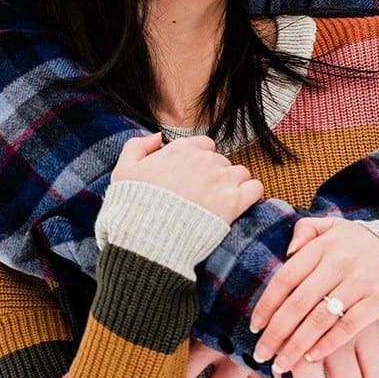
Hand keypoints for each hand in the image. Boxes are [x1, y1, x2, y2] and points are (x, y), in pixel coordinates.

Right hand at [111, 131, 263, 224]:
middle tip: (204, 195)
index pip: (204, 145)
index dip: (201, 161)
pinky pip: (255, 188)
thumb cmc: (133, 208)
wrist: (147, 240)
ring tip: (221, 202)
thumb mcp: (123, 171)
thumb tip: (157, 137)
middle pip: (221, 161)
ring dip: (234, 184)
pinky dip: (251, 195)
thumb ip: (137, 147)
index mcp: (180, 150)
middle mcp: (204, 161)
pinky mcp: (234, 202)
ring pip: (240, 173)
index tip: (194, 177)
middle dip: (215, 175)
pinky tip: (241, 204)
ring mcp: (221, 180)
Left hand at [249, 216, 378, 374]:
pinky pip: (349, 326)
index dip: (267, 305)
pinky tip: (312, 359)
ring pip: (320, 318)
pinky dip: (328, 344)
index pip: (286, 277)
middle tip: (261, 355)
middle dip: (276, 333)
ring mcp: (362, 281)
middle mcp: (340, 261)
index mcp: (324, 244)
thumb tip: (288, 251)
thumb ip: (306, 230)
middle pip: (298, 302)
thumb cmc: (361, 245)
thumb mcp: (333, 226)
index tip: (255, 328)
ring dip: (297, 345)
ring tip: (281, 365)